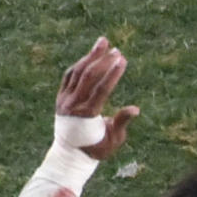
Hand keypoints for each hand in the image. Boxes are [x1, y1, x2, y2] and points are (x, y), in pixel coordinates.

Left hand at [55, 36, 139, 160]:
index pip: (101, 89)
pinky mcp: (60, 96)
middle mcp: (73, 105)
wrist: (70, 154)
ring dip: (91, 55)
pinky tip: (91, 55)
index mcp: (87, 115)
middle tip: (117, 50)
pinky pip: (70, 74)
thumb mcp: (113, 140)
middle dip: (104, 61)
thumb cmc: (96, 148)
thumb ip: (121, 122)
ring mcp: (64, 99)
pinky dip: (81, 63)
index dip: (113, 74)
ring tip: (104, 41)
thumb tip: (135, 109)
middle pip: (88, 76)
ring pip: (78, 71)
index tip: (123, 60)